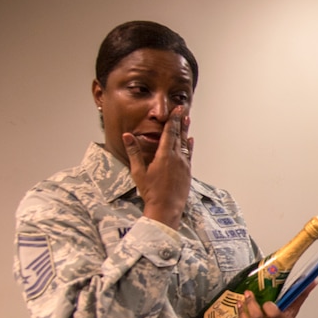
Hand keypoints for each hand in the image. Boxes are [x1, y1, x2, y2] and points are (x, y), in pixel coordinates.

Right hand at [121, 105, 192, 228]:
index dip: (172, 120)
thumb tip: (127, 135)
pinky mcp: (187, 172)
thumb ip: (134, 152)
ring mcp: (184, 165)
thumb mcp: (138, 172)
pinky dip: (189, 146)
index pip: (169, 133)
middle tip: (182, 109)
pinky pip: (189, 155)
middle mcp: (177, 158)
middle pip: (178, 135)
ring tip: (187, 119)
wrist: (166, 209)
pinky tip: (190, 140)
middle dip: (180, 121)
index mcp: (165, 156)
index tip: (176, 109)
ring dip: (185, 131)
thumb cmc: (151, 192)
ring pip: (185, 144)